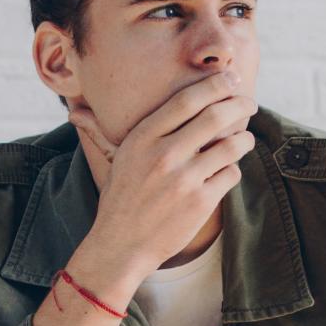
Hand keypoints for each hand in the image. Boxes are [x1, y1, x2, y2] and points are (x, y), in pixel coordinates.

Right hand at [68, 71, 257, 276]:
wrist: (121, 245)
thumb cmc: (120, 198)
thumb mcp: (115, 159)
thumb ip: (108, 131)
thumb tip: (75, 110)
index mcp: (143, 138)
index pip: (187, 100)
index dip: (215, 85)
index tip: (230, 79)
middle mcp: (164, 155)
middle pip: (215, 117)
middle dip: (239, 105)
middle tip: (249, 102)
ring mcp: (184, 179)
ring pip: (231, 146)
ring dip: (243, 139)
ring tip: (244, 139)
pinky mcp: (201, 202)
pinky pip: (231, 174)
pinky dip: (232, 170)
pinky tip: (226, 171)